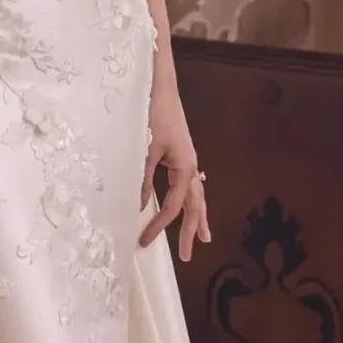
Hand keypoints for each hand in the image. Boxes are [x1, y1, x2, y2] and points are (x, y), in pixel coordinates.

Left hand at [139, 73, 210, 261]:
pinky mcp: (180, 154)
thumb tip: (139, 205)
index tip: (145, 241)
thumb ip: (143, 178)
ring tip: (203, 236)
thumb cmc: (152, 113)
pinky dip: (191, 199)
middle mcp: (191, 165)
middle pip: (195, 205)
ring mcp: (188, 159)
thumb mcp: (144, 148)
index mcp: (185, 166)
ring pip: (197, 195)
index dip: (160, 225)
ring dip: (199, 216)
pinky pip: (189, 184)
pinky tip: (190, 205)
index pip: (174, 204)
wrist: (159, 87)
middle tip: (188, 256)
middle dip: (192, 230)